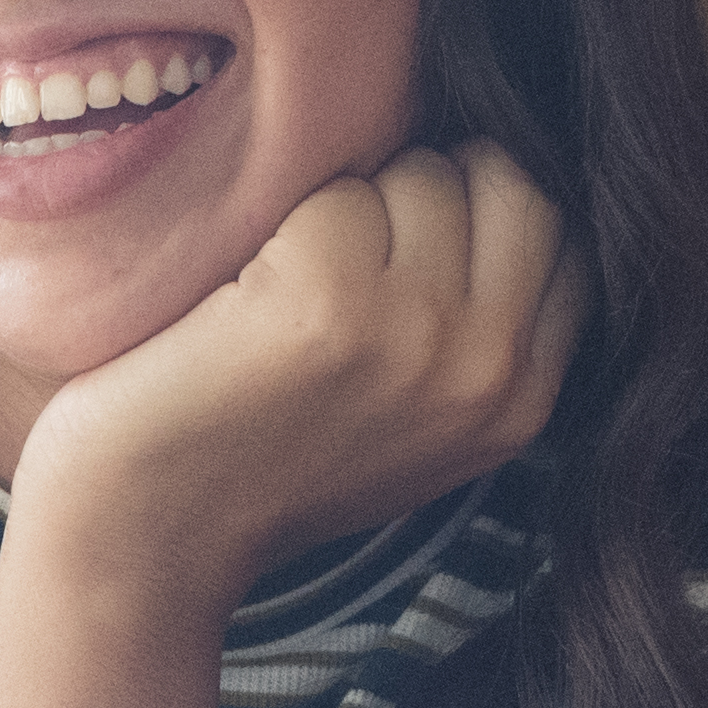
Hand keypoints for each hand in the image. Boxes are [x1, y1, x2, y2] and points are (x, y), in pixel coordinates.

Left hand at [8, 145, 581, 611]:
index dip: (485, 210)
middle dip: (432, 186)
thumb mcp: (415, 419)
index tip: (410, 246)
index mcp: (522, 398)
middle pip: (515, 182)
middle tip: (350, 249)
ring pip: (425, 172)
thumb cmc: (262, 460)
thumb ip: (479, 329)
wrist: (144, 536)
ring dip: (353, 201)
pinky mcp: (330, 304)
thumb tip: (502, 185)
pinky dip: (283, 221)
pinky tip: (244, 296)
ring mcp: (417, 335)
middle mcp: (489, 369)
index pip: (563, 232)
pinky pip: (335, 191)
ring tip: (292, 283)